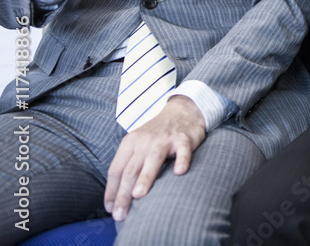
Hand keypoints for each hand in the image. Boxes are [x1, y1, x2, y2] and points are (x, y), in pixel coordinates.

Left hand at [104, 96, 205, 221]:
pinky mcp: (184, 138)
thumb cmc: (157, 136)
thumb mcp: (138, 145)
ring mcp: (165, 139)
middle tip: (120, 214)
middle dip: (123, 193)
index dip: (111, 190)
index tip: (110, 209)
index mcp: (130, 143)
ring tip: (138, 195)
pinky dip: (182, 160)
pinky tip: (180, 172)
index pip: (116, 169)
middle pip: (131, 169)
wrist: (182, 111)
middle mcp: (145, 140)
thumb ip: (129, 165)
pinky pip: (183, 151)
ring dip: (145, 178)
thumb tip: (117, 196)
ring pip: (152, 159)